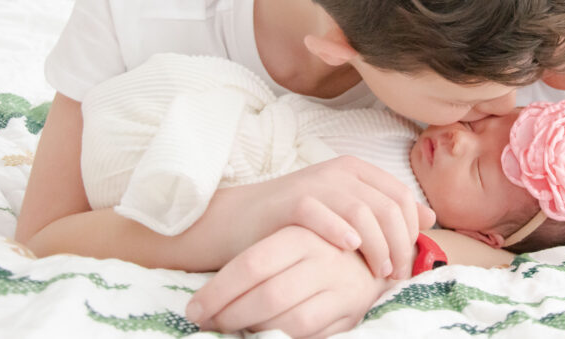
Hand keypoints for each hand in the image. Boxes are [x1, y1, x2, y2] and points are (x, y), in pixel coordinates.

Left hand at [187, 226, 395, 337]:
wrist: (370, 255)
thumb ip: (257, 260)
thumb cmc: (314, 249)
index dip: (217, 291)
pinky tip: (267, 334)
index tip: (194, 309)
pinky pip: (310, 336)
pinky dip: (282, 338)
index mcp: (302, 234)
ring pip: (289, 320)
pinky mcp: (351, 312)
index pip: (251, 264)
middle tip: (210, 323)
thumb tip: (204, 297)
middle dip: (230, 316)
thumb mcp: (289, 239)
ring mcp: (341, 287)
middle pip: (267, 295)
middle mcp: (324, 258)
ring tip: (236, 328)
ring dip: (254, 330)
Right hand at [218, 155, 434, 279]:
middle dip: (399, 244)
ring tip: (377, 272)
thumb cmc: (299, 222)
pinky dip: (339, 231)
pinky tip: (349, 249)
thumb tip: (430, 218)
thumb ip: (386, 212)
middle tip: (395, 274)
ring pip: (362, 212)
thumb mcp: (348, 211)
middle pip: (387, 206)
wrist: (241, 219)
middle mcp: (340, 172)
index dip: (411, 230)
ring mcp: (316, 183)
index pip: (401, 196)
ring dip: (377, 246)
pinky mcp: (291, 200)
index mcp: (357, 171)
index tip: (407, 260)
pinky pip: (322, 213)